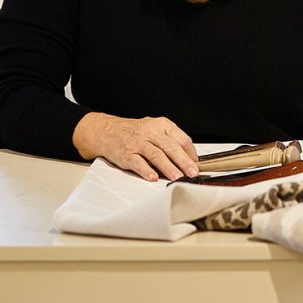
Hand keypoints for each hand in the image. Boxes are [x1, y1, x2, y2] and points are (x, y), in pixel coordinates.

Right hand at [73, 112, 198, 181]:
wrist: (107, 130)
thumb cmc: (134, 131)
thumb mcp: (154, 128)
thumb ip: (170, 141)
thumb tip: (188, 159)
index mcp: (161, 125)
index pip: (182, 139)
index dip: (191, 153)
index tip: (196, 165)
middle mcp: (150, 132)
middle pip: (171, 147)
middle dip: (184, 162)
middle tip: (192, 173)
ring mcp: (137, 142)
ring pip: (156, 155)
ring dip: (168, 168)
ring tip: (177, 178)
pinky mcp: (125, 153)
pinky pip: (137, 162)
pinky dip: (146, 170)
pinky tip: (153, 177)